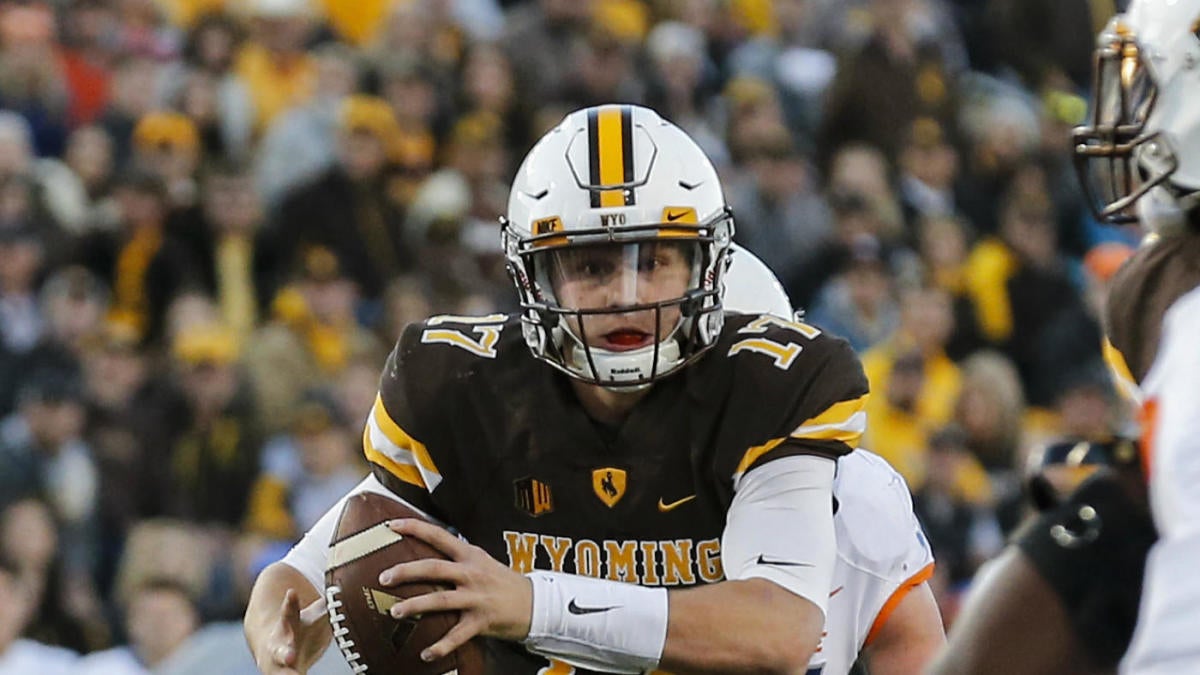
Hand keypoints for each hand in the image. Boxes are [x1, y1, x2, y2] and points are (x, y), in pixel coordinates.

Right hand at [255, 588, 327, 674]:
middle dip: (284, 654)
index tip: (291, 593)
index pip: (288, 613)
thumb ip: (329, 604)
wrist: (271, 649)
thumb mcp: (313, 615)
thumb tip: (352, 586)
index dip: (290, 603)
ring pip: (281, 674)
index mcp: (287, 626)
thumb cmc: (300, 629)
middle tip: (290, 656)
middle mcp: (279, 648)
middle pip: (281, 651)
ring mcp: (278, 666)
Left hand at [380, 518, 532, 661]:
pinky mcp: (481, 621)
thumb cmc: (504, 582)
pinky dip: (440, 646)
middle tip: (383, 576)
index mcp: (470, 555)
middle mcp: (472, 574)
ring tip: (394, 611)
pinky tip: (425, 654)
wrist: (536, 603)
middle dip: (406, 571)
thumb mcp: (483, 562)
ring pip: (440, 600)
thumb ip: (459, 557)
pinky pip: (456, 636)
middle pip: (434, 568)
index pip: (439, 535)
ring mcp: (476, 597)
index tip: (390, 525)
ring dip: (415, 605)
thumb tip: (431, 550)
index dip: (414, 528)